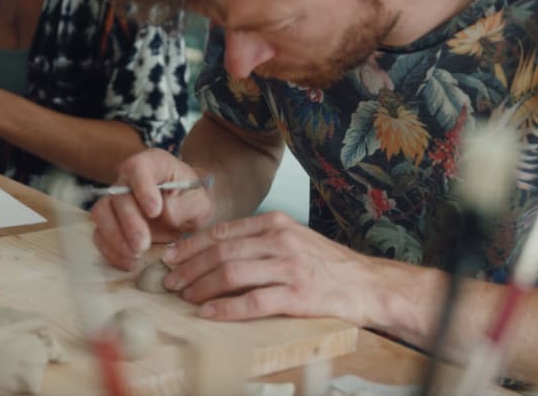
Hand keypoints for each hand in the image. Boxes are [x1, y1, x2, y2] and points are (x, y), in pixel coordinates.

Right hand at [91, 149, 213, 270]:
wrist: (186, 211)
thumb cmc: (193, 200)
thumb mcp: (200, 202)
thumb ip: (185, 206)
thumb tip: (164, 213)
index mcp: (153, 164)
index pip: (138, 168)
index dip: (142, 188)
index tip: (155, 211)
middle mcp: (128, 179)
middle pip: (118, 195)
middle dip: (129, 222)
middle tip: (143, 244)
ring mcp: (116, 200)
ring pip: (101, 213)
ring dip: (115, 237)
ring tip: (135, 255)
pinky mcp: (110, 222)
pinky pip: (100, 234)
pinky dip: (111, 251)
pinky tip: (129, 262)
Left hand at [159, 211, 373, 325]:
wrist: (368, 284)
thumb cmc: (325, 264)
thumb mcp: (292, 238)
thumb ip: (258, 239)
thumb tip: (212, 250)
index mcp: (275, 223)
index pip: (222, 231)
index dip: (191, 245)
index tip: (170, 257)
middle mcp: (280, 240)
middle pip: (221, 252)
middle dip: (189, 268)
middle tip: (169, 281)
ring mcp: (290, 267)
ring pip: (232, 274)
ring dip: (201, 287)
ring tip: (184, 297)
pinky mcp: (298, 295)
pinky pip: (253, 302)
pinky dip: (226, 309)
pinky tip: (209, 314)